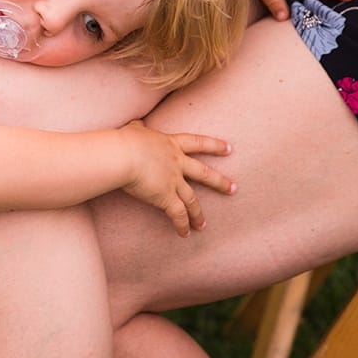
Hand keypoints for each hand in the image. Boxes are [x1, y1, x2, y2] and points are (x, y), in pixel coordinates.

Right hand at [116, 119, 235, 236]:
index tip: (230, 148)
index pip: (198, 143)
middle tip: (233, 188)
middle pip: (203, 173)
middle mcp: (177, 163)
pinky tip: (185, 234)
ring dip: (198, 213)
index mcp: (171, 144)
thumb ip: (138, 128)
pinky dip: (182, 225)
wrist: (123, 155)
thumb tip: (137, 123)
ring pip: (192, 200)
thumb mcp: (134, 130)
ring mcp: (173, 181)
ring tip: (203, 225)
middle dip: (220, 182)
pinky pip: (178, 215)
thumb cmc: (126, 141)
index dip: (215, 145)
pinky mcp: (165, 197)